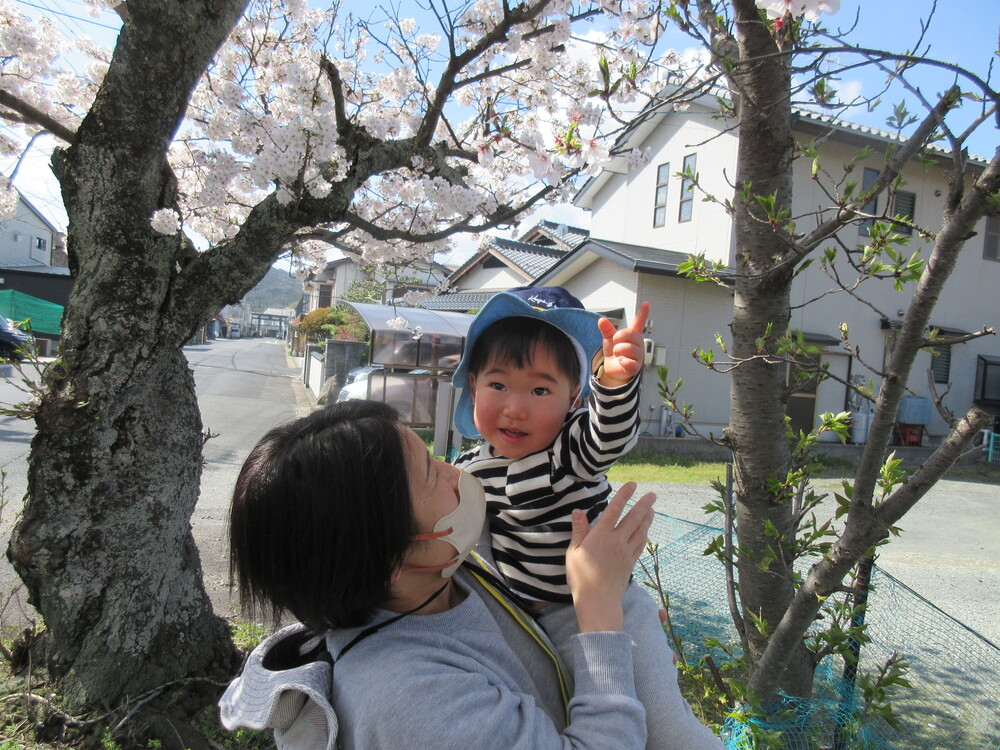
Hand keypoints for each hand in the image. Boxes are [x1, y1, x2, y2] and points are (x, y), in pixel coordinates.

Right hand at [566, 481, 654, 632]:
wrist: (598, 600)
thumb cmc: (580, 577)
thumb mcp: (573, 552)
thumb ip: (579, 531)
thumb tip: (578, 511)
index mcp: (600, 536)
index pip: (614, 510)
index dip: (624, 496)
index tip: (632, 485)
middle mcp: (616, 541)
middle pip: (633, 518)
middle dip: (643, 504)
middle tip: (652, 494)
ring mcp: (625, 552)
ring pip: (640, 530)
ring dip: (647, 518)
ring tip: (652, 508)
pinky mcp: (630, 562)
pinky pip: (640, 544)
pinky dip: (645, 534)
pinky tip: (646, 530)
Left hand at [596, 301, 649, 387]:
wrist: (613, 369)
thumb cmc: (614, 352)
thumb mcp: (609, 339)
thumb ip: (606, 329)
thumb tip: (601, 320)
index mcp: (632, 335)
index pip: (639, 322)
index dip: (643, 313)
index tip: (646, 303)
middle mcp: (638, 343)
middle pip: (628, 333)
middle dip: (617, 339)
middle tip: (616, 346)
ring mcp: (639, 355)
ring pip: (626, 348)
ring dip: (617, 352)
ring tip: (618, 355)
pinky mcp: (636, 366)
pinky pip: (628, 361)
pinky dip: (622, 361)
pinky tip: (621, 362)